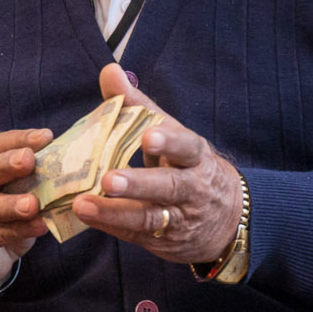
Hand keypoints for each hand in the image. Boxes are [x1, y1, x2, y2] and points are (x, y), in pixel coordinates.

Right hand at [0, 127, 52, 295]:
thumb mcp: (12, 193)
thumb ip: (29, 179)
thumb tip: (68, 165)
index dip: (20, 139)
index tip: (46, 137)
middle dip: (6, 164)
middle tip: (28, 160)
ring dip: (11, 204)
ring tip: (33, 204)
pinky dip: (18, 231)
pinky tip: (38, 227)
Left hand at [71, 63, 242, 265]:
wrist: (229, 218)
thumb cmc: (186, 165)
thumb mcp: (170, 133)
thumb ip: (137, 105)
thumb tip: (109, 70)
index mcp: (195, 157)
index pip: (186, 147)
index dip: (169, 142)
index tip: (149, 136)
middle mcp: (192, 189)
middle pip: (168, 186)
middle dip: (139, 184)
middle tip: (109, 179)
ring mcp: (180, 218)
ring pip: (150, 217)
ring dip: (115, 213)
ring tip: (83, 204)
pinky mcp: (165, 241)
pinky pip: (137, 235)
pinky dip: (111, 226)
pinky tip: (86, 216)